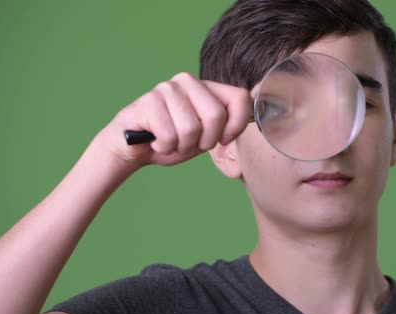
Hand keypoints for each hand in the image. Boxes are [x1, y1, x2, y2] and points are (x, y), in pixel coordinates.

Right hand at [98, 72, 251, 170]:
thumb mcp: (206, 137)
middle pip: (215, 116)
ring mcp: (167, 88)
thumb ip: (227, 129)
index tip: (223, 140)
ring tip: (170, 141)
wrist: (133, 150)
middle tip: (189, 143)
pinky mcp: (148, 101)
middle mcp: (188, 82)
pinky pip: (169, 135)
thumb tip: (262, 122)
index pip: (240, 97)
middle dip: (204, 141)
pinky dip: (164, 147)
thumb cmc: (173, 142)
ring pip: (191, 129)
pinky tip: (155, 141)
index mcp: (207, 88)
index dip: (236, 125)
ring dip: (181, 146)